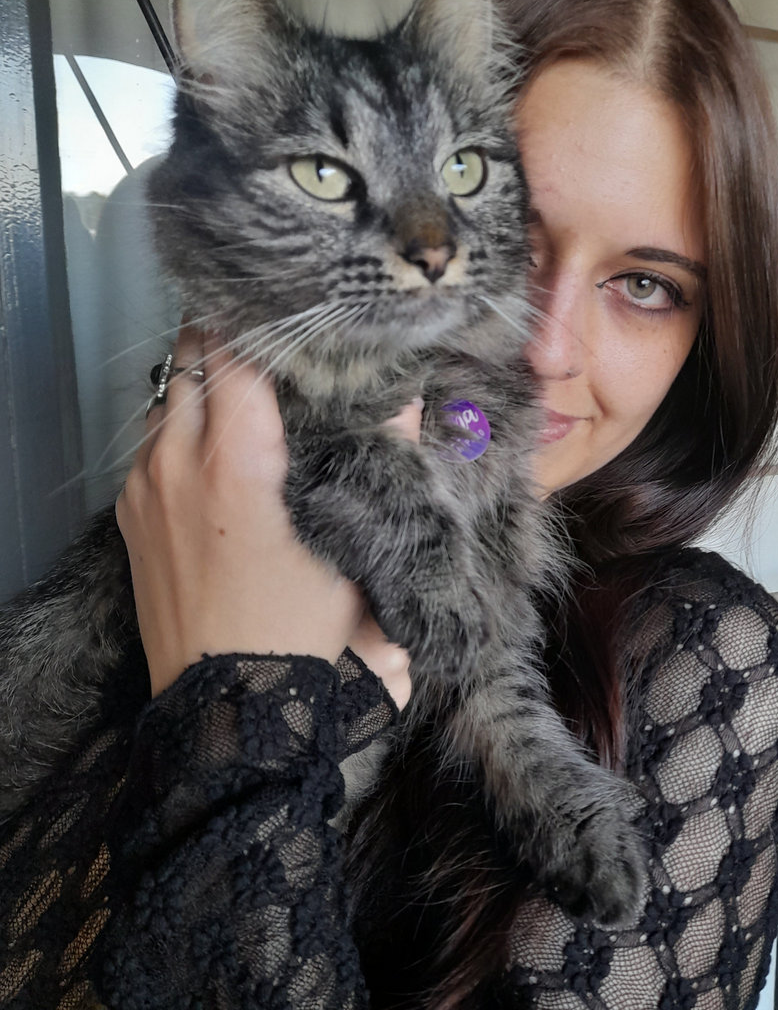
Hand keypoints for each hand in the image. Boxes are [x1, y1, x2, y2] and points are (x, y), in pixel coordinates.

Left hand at [116, 328, 414, 707]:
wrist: (226, 698)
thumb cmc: (298, 622)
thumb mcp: (351, 544)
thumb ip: (378, 459)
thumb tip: (409, 400)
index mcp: (236, 459)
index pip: (236, 352)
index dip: (262, 324)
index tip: (288, 318)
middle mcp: (178, 459)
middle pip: (187, 356)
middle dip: (224, 339)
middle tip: (267, 345)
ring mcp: (144, 485)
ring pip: (164, 398)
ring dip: (198, 385)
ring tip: (241, 394)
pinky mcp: (129, 513)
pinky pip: (149, 443)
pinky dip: (177, 428)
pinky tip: (211, 452)